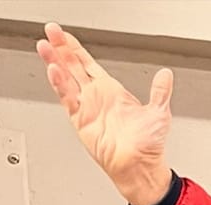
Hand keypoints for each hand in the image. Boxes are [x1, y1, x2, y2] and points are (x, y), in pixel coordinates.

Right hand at [37, 24, 174, 204]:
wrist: (141, 167)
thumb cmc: (149, 146)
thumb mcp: (159, 113)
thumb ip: (160, 92)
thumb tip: (166, 74)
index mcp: (112, 92)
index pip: (88, 64)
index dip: (76, 48)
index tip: (64, 34)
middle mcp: (97, 97)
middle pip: (73, 66)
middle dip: (61, 48)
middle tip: (50, 31)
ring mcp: (87, 108)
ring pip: (65, 79)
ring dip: (54, 62)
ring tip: (44, 46)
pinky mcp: (81, 121)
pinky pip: (68, 99)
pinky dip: (60, 84)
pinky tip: (53, 70)